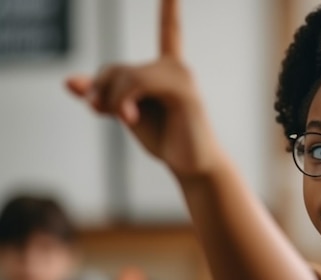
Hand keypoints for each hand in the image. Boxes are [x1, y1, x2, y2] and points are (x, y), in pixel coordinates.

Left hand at [65, 0, 217, 176]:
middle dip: (101, 90)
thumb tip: (70, 82)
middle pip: (119, 67)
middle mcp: (177, 68)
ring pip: (125, 75)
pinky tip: (129, 119)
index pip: (170, 31)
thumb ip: (103, 95)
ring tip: (122, 120)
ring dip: (111, 100)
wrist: (194, 167)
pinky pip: (138, 84)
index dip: (170, 8)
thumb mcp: (129, 114)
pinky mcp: (183, 91)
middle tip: (98, 113)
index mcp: (169, 70)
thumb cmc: (166, 140)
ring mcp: (182, 76)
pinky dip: (122, 101)